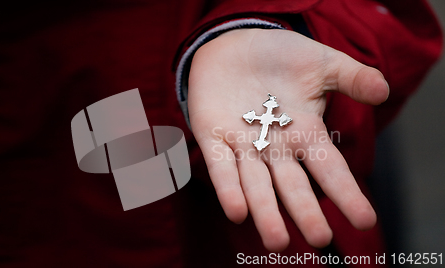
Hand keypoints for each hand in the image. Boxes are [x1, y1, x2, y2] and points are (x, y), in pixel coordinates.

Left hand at [188, 29, 387, 250]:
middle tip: (318, 239)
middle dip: (305, 212)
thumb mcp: (321, 63)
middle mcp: (275, 147)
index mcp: (304, 133)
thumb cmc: (280, 58)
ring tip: (278, 241)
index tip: (365, 220)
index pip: (329, 169)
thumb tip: (383, 91)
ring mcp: (243, 145)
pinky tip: (237, 211)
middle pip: (292, 186)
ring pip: (256, 185)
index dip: (346, 193)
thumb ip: (352, 77)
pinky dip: (228, 188)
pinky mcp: (213, 137)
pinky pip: (221, 166)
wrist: (234, 45)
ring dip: (265, 212)